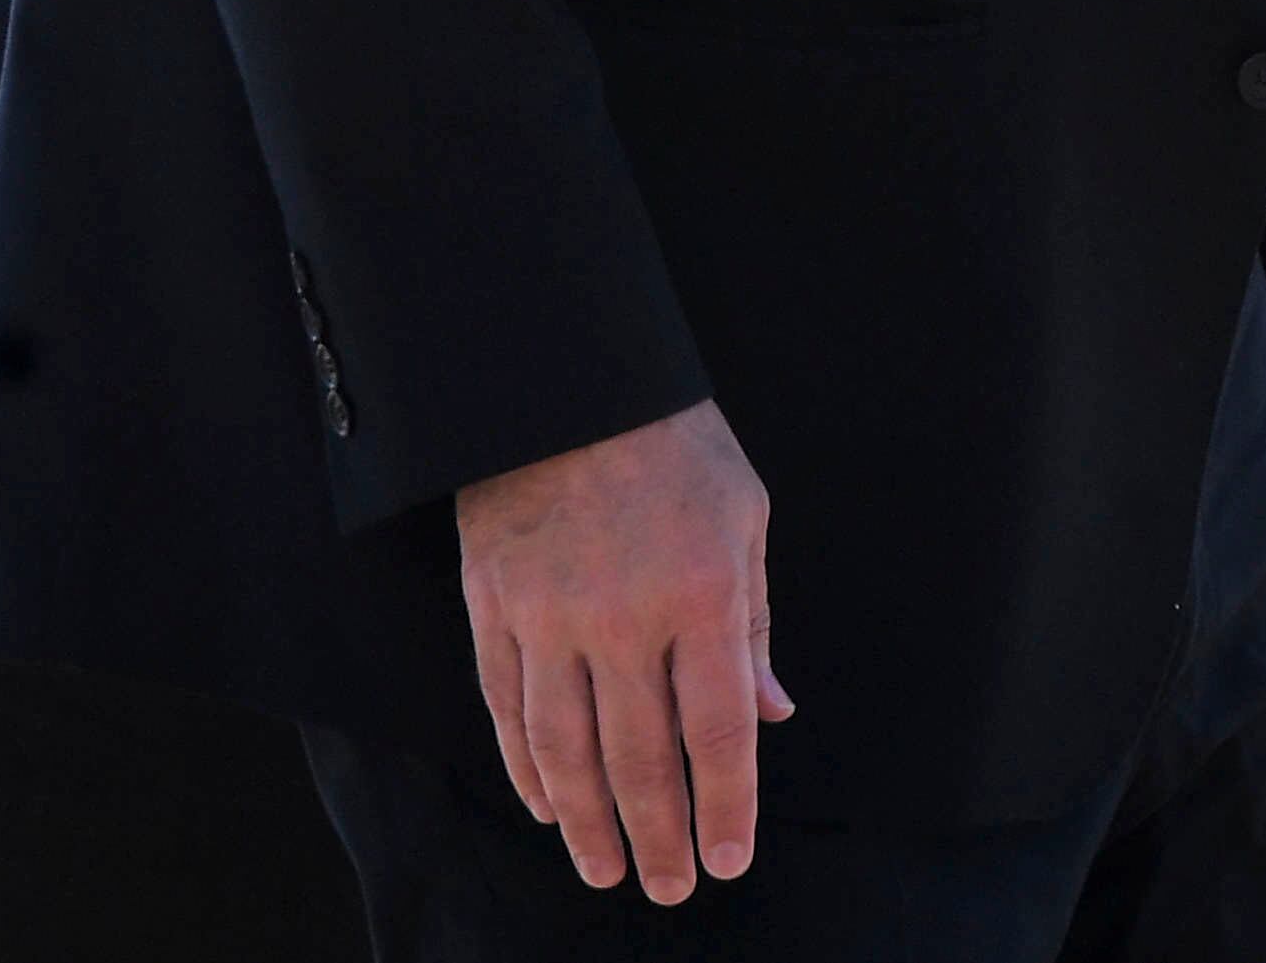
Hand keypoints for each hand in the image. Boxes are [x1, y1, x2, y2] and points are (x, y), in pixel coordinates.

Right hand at [453, 398, 793, 900]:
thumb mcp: (743, 519)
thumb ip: (753, 625)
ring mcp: (549, 617)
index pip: (716, 733)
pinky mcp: (493, 607)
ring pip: (565, 750)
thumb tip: (772, 715)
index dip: (724, 808)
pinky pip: (507, 710)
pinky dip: (527, 769)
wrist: (568, 377)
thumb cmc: (674, 445)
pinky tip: (546, 806)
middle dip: (658, 836)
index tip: (726, 862)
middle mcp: (624, 617)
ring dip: (587, 823)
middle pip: (639, 759)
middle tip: (666, 889)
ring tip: (605, 869)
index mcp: (701, 594)